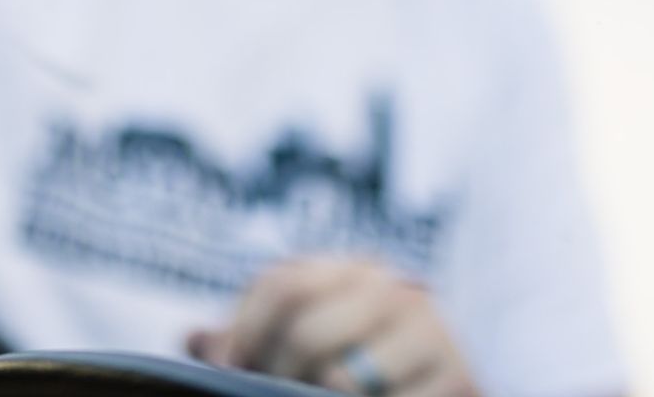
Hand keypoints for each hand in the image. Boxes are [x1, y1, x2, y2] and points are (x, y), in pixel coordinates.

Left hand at [187, 259, 478, 396]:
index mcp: (351, 269)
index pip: (281, 284)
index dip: (243, 332)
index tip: (229, 368)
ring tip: (315, 396)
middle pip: (306, 331)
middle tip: (275, 392)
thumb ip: (252, 341)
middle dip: (277, 376)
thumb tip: (194, 339)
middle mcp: (394, 287)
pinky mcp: (459, 378)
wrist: (443, 393)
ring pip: (340, 375)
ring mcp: (431, 330)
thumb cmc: (361, 374)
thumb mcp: (306, 347)